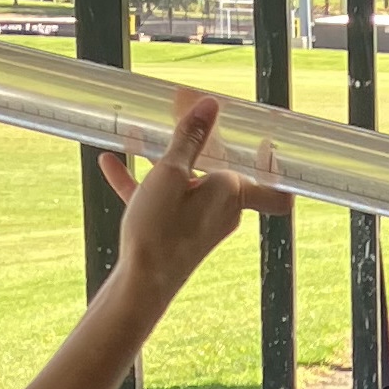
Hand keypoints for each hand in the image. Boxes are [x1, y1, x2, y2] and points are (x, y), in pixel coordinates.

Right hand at [98, 91, 290, 300]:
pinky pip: (161, 201)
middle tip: (184, 116)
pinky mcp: (175, 233)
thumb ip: (189, 138)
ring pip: (186, 184)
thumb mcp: (170, 174)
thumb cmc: (161, 230)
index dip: (277, 170)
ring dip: (164, 160)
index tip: (267, 146)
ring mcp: (198, 223)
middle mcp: (223, 211)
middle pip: (221, 174)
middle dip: (202, 146)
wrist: (141, 283)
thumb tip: (210, 105)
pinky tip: (111, 162)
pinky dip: (140, 182)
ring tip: (140, 135)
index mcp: (233, 195)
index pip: (277, 191)